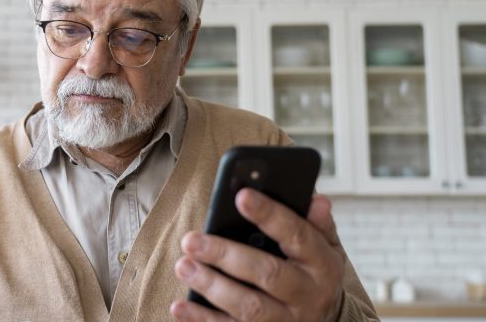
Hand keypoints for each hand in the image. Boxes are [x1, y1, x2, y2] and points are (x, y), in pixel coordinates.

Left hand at [171, 189, 344, 321]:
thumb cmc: (314, 273)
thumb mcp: (326, 247)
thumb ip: (317, 223)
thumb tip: (315, 199)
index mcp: (321, 264)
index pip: (297, 235)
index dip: (270, 214)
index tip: (242, 196)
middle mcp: (306, 294)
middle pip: (267, 273)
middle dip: (226, 255)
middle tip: (191, 240)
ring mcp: (286, 321)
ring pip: (248, 307)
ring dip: (211, 286)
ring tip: (183, 266)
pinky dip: (203, 320)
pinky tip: (179, 306)